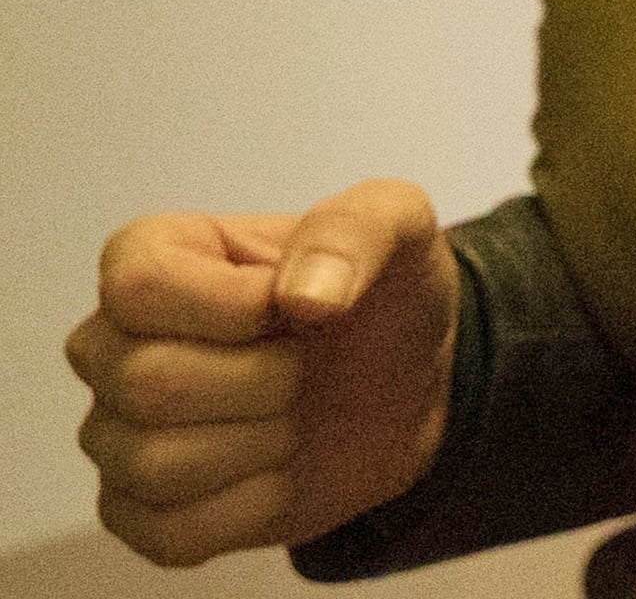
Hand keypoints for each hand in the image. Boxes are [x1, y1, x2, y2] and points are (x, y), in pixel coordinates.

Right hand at [68, 180, 457, 564]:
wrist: (404, 384)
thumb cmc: (380, 294)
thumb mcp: (397, 225)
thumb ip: (355, 228)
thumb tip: (302, 296)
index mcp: (150, 258)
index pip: (139, 286)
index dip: (236, 307)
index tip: (296, 306)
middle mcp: (110, 345)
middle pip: (147, 383)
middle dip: (266, 381)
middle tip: (304, 367)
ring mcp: (115, 432)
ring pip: (155, 463)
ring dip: (262, 443)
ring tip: (292, 414)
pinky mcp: (139, 509)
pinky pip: (170, 531)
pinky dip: (251, 507)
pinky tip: (280, 471)